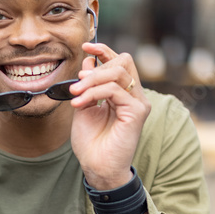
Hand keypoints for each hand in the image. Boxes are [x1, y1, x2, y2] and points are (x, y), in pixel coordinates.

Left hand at [67, 42, 149, 189]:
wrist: (97, 167)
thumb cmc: (92, 142)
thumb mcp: (84, 107)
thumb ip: (86, 85)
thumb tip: (88, 61)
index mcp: (123, 92)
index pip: (119, 61)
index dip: (104, 50)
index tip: (85, 46)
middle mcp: (134, 95)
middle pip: (123, 61)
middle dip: (96, 68)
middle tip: (77, 84)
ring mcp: (138, 103)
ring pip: (118, 73)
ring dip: (92, 81)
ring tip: (76, 95)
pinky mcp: (137, 112)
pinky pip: (115, 90)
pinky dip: (94, 93)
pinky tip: (81, 104)